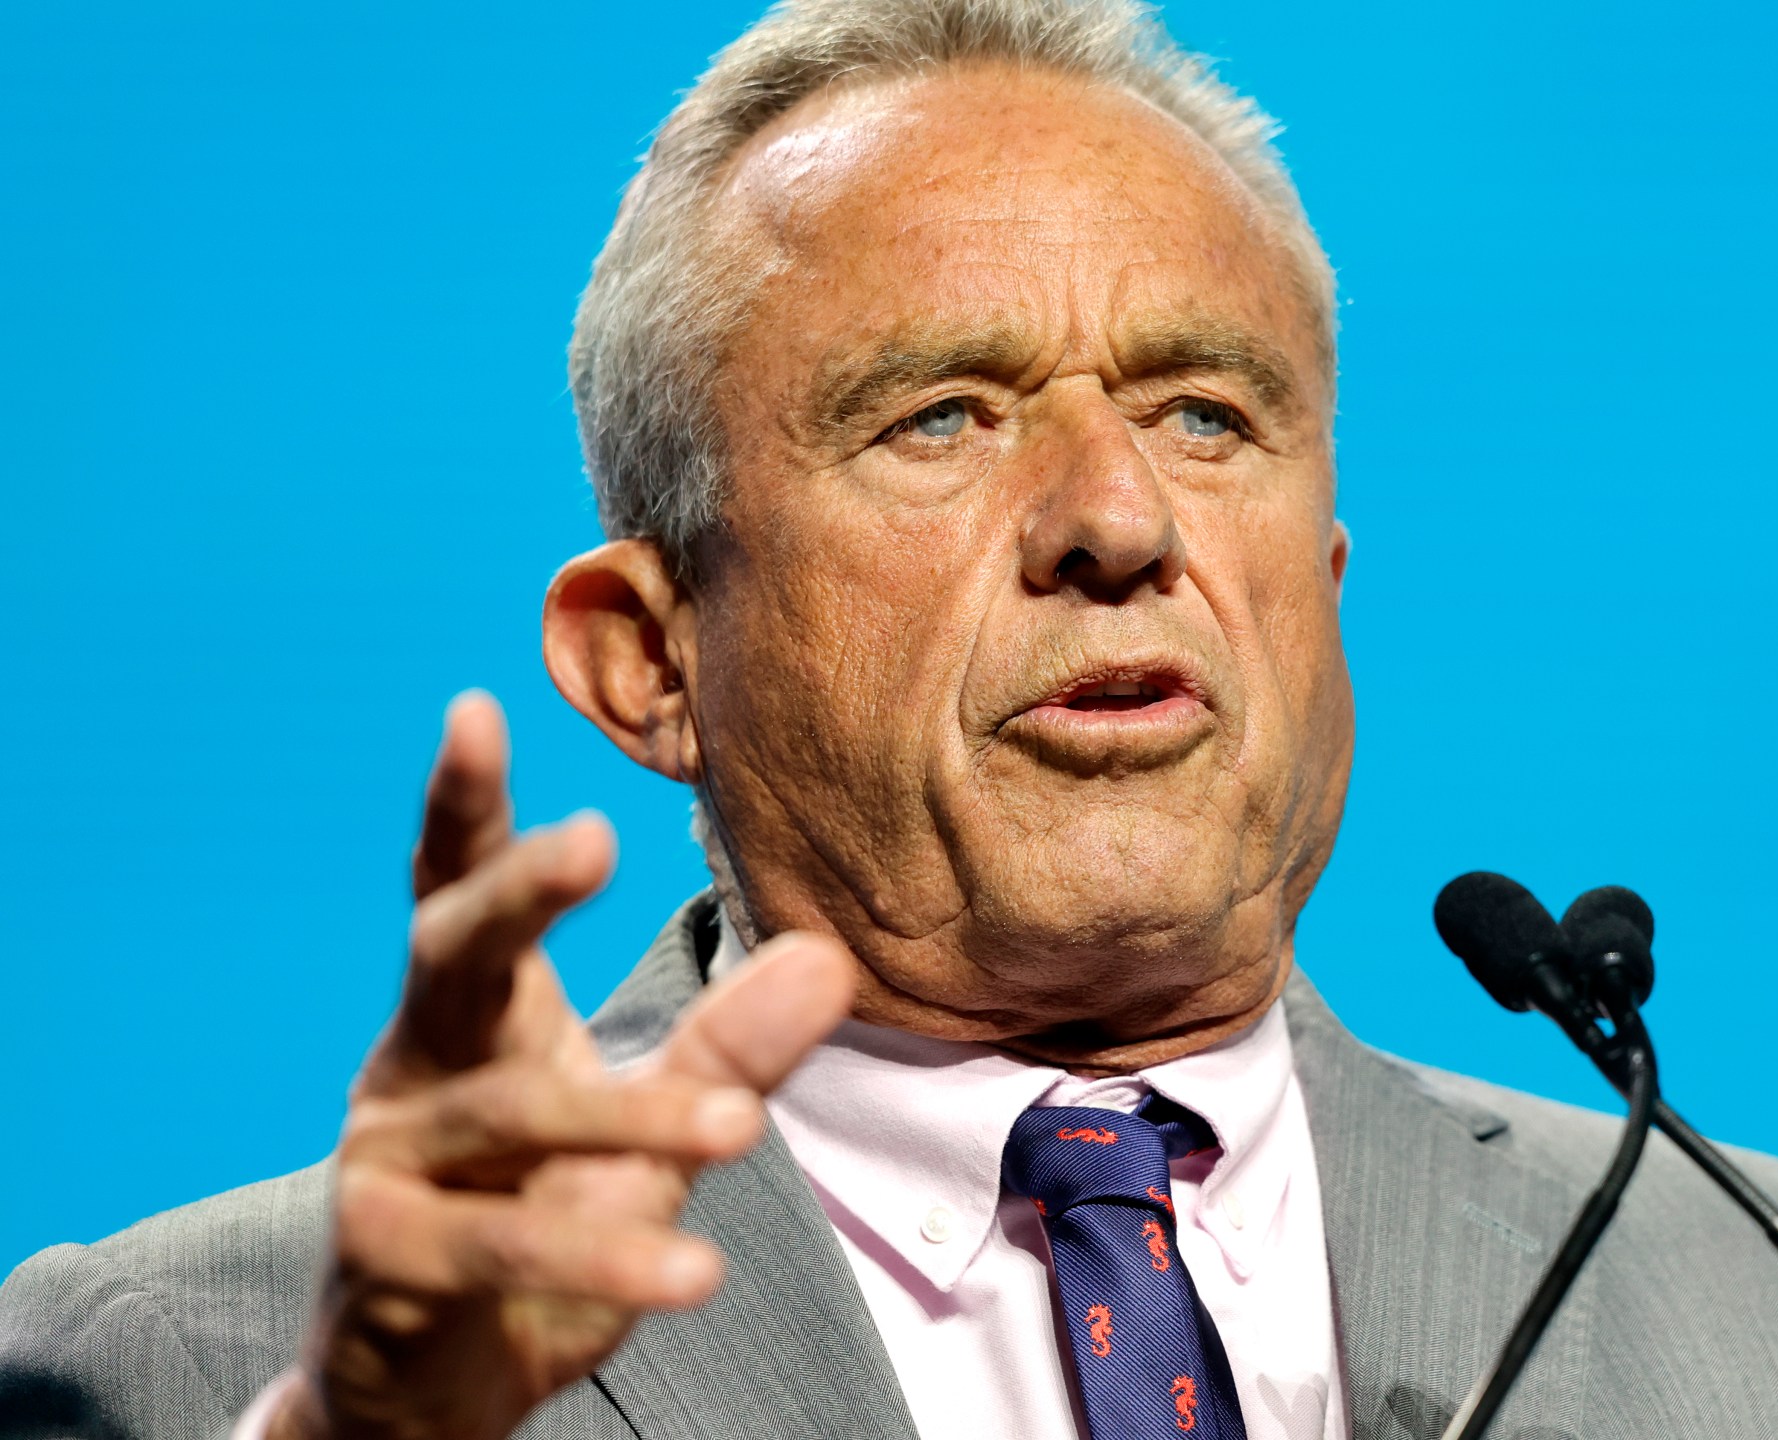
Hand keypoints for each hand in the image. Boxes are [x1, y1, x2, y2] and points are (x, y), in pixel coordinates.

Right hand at [267, 693, 855, 1439]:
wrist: (439, 1393)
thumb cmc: (542, 1221)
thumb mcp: (651, 1129)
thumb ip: (728, 1047)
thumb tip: (829, 956)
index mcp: (469, 1019)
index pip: (457, 895)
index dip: (462, 807)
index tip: (474, 704)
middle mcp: (412, 1068)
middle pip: (449, 955)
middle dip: (517, 893)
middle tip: (591, 838)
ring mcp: (384, 1161)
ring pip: (514, 1115)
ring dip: (634, 1117)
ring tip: (744, 1130)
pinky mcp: (384, 1261)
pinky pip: (500, 1247)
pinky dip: (606, 1258)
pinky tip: (694, 1269)